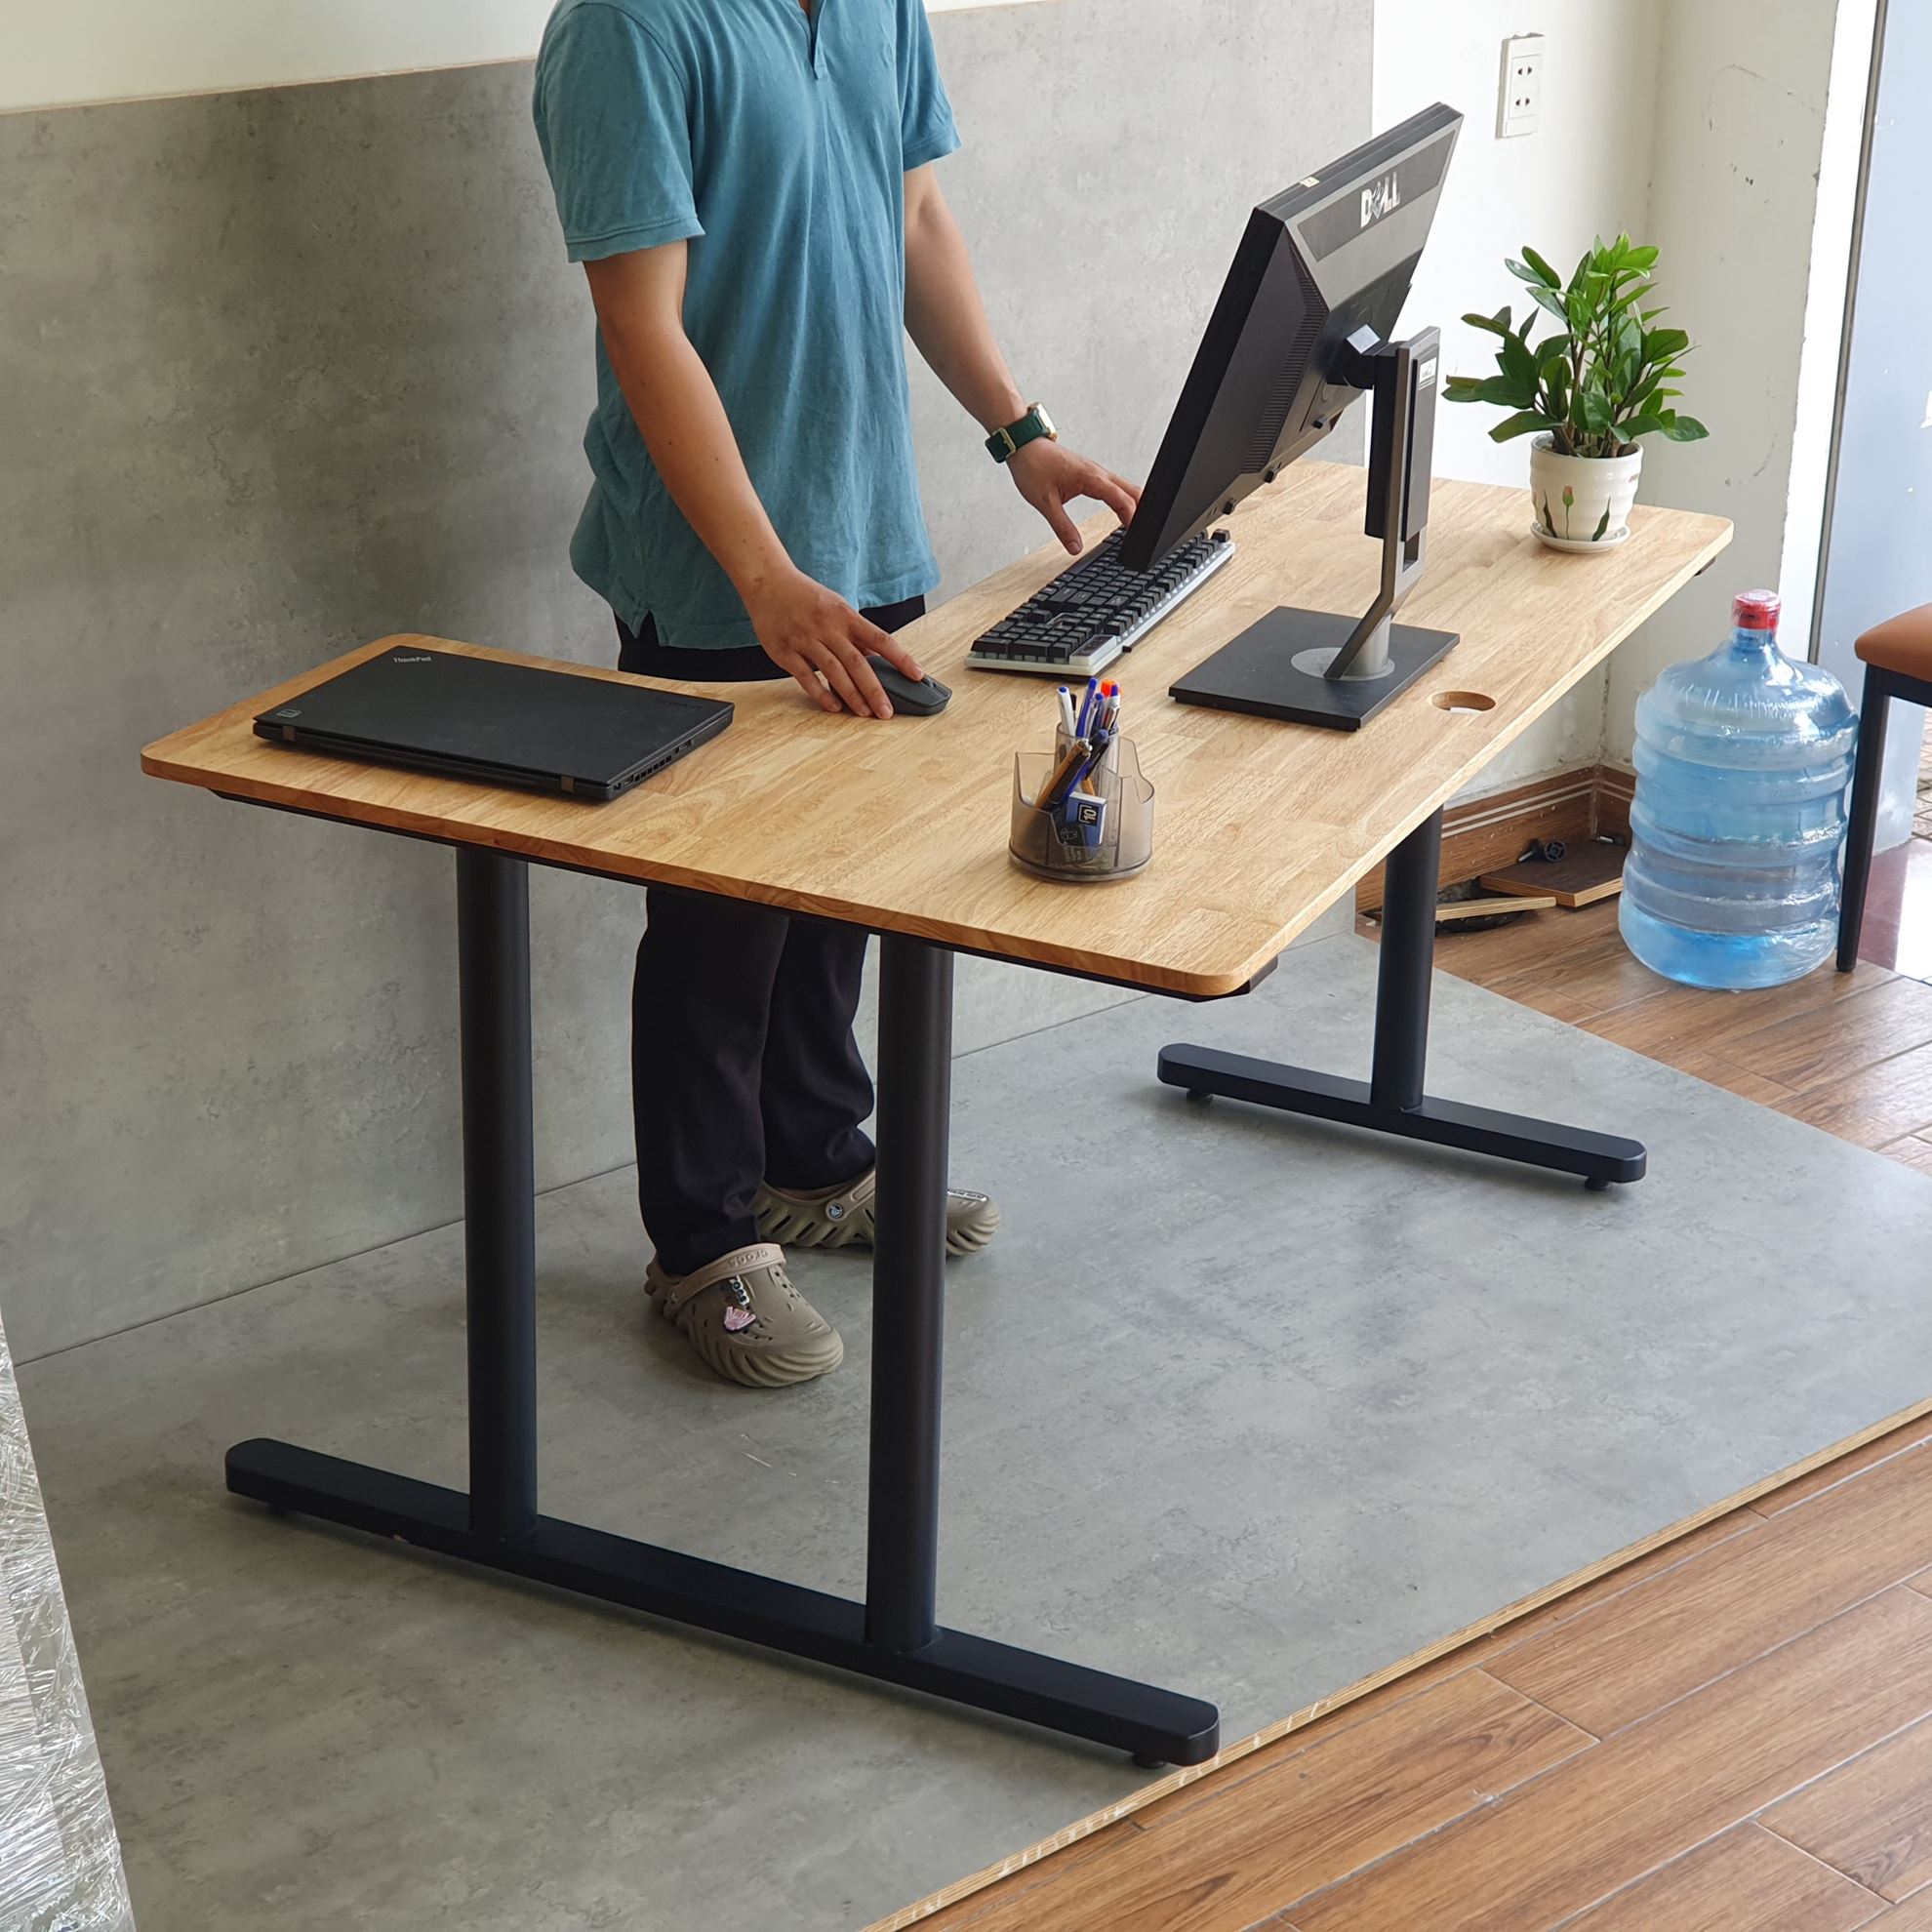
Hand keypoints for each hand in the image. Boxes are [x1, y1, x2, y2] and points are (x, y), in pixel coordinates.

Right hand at [742, 569, 924, 717]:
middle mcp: (828, 627)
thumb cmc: (806, 598)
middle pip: (857, 662)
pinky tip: (834, 707)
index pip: (881, 639)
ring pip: (833, 671)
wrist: (768, 582)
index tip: (917, 676)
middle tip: (887, 712)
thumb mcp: (836, 607)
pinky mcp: (785, 651)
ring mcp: (805, 639)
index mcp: (846, 615)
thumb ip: (854, 634)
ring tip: (865, 713)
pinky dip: (821, 693)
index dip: (901, 658)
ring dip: (851, 695)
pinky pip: (805, 677)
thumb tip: (876, 661)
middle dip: (874, 690)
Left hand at [1007, 440, 1141, 555]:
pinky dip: (1124, 497)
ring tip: (1139, 524)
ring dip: (1135, 503)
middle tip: (1144, 532)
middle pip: (1131, 491)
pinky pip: (1115, 485)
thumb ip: (1062, 527)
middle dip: (1142, 510)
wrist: (1025, 446)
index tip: (1138, 534)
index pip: (1121, 499)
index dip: (1132, 517)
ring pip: (1126, 487)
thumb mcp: (1045, 503)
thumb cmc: (1033, 467)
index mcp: (1091, 478)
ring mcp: (1096, 471)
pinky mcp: (1091, 473)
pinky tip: (1123, 508)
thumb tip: (1075, 548)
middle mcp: (1098, 472)